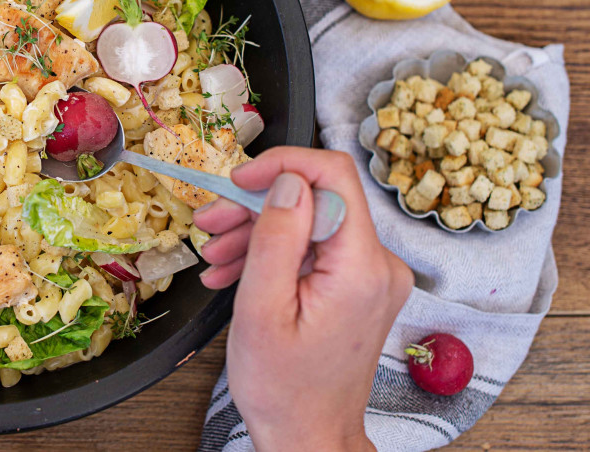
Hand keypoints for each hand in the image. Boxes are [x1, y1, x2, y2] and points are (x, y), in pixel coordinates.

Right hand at [194, 148, 412, 451]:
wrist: (308, 436)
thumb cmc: (283, 388)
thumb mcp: (262, 309)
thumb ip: (277, 237)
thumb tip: (288, 179)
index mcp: (361, 268)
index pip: (333, 175)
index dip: (282, 165)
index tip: (238, 180)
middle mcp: (379, 265)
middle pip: (316, 199)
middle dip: (257, 205)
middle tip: (210, 222)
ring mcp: (371, 276)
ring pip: (310, 223)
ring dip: (258, 232)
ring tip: (213, 255)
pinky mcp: (359, 286)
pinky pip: (314, 249)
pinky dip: (274, 254)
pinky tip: (235, 271)